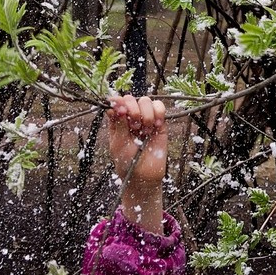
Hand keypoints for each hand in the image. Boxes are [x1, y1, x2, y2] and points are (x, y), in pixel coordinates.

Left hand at [107, 94, 166, 232]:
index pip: (115, 101)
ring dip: (145, 114)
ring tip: (144, 130)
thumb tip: (117, 104)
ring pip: (146, 100)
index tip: (121, 110)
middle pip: (131, 98)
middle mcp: (130, 116)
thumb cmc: (126, 162)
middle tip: (134, 126)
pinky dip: (158, 113)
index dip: (117, 101)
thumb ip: (118, 124)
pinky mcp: (159, 123)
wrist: (143, 176)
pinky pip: (160, 107)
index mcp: (116, 120)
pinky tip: (155, 127)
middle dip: (132, 109)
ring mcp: (145, 118)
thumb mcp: (118, 143)